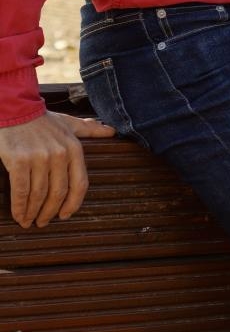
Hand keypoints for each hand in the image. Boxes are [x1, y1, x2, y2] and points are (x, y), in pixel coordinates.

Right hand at [0, 111, 114, 228]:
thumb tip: (111, 131)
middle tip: (43, 222)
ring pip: (39, 195)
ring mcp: (39, 157)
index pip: (80, 184)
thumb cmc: (42, 120)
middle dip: (50, 212)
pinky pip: (21, 191)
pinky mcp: (19, 160)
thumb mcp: (68, 123)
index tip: (65, 215)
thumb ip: (89, 130)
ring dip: (33, 212)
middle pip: (58, 193)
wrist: (16, 108)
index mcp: (74, 148)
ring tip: (28, 221)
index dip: (73, 204)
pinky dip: (20, 207)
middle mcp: (59, 154)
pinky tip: (19, 215)